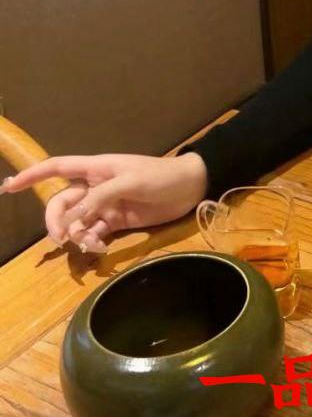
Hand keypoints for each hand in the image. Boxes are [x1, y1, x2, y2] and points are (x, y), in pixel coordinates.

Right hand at [1, 153, 208, 253]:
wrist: (189, 187)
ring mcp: (104, 205)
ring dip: (76, 236)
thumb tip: (72, 218)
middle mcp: (94, 186)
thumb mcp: (130, 181)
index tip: (9, 186)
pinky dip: (91, 243)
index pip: (58, 167)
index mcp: (96, 168)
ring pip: (75, 222)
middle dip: (56, 221)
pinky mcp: (115, 221)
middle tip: (62, 239)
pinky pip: (92, 233)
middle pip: (61, 203)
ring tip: (92, 245)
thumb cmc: (160, 176)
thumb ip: (99, 197)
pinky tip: (101, 249)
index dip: (33, 174)